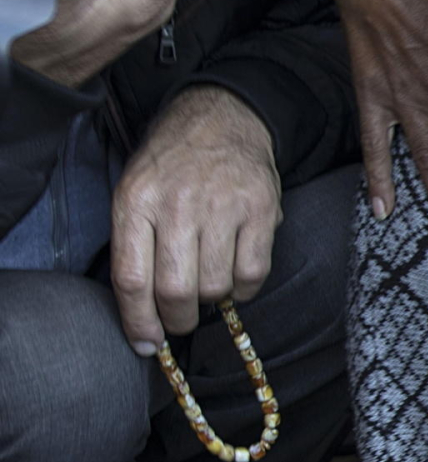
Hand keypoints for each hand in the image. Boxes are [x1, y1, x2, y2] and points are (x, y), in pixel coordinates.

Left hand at [109, 87, 281, 349]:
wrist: (222, 117)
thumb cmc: (172, 165)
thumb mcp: (135, 192)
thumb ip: (134, 246)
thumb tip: (143, 315)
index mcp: (136, 201)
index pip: (132, 279)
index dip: (138, 322)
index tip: (146, 343)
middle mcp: (177, 204)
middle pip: (175, 290)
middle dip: (177, 319)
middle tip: (180, 319)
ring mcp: (222, 206)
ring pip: (216, 286)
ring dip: (212, 299)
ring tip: (208, 283)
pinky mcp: (261, 209)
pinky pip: (253, 272)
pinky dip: (244, 287)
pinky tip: (234, 274)